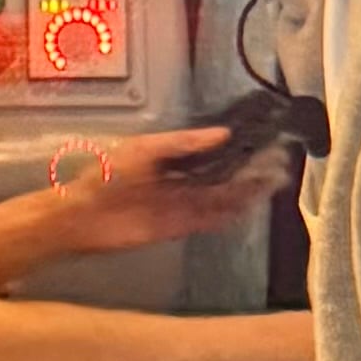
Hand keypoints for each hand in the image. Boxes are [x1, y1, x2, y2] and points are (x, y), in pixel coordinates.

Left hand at [39, 122, 276, 256]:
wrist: (80, 215)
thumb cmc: (106, 175)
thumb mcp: (145, 149)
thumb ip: (183, 143)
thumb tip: (222, 133)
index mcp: (173, 159)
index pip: (214, 153)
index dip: (240, 150)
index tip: (264, 143)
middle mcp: (181, 181)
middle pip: (223, 176)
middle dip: (250, 171)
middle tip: (279, 164)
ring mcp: (181, 205)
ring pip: (222, 198)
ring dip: (246, 193)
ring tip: (273, 183)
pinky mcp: (178, 227)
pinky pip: (210, 220)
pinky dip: (229, 215)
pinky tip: (249, 208)